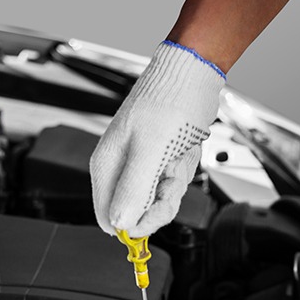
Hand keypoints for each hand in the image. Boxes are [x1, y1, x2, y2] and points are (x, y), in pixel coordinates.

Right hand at [90, 41, 224, 237]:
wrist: (192, 75)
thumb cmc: (169, 102)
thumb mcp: (150, 150)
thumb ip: (132, 189)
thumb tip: (119, 223)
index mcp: (106, 166)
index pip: (108, 217)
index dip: (133, 223)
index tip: (153, 212)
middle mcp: (120, 170)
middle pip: (136, 213)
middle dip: (161, 201)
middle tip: (170, 175)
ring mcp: (140, 168)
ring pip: (158, 201)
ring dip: (174, 184)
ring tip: (176, 157)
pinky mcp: (159, 164)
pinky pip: (171, 186)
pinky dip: (182, 174)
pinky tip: (182, 154)